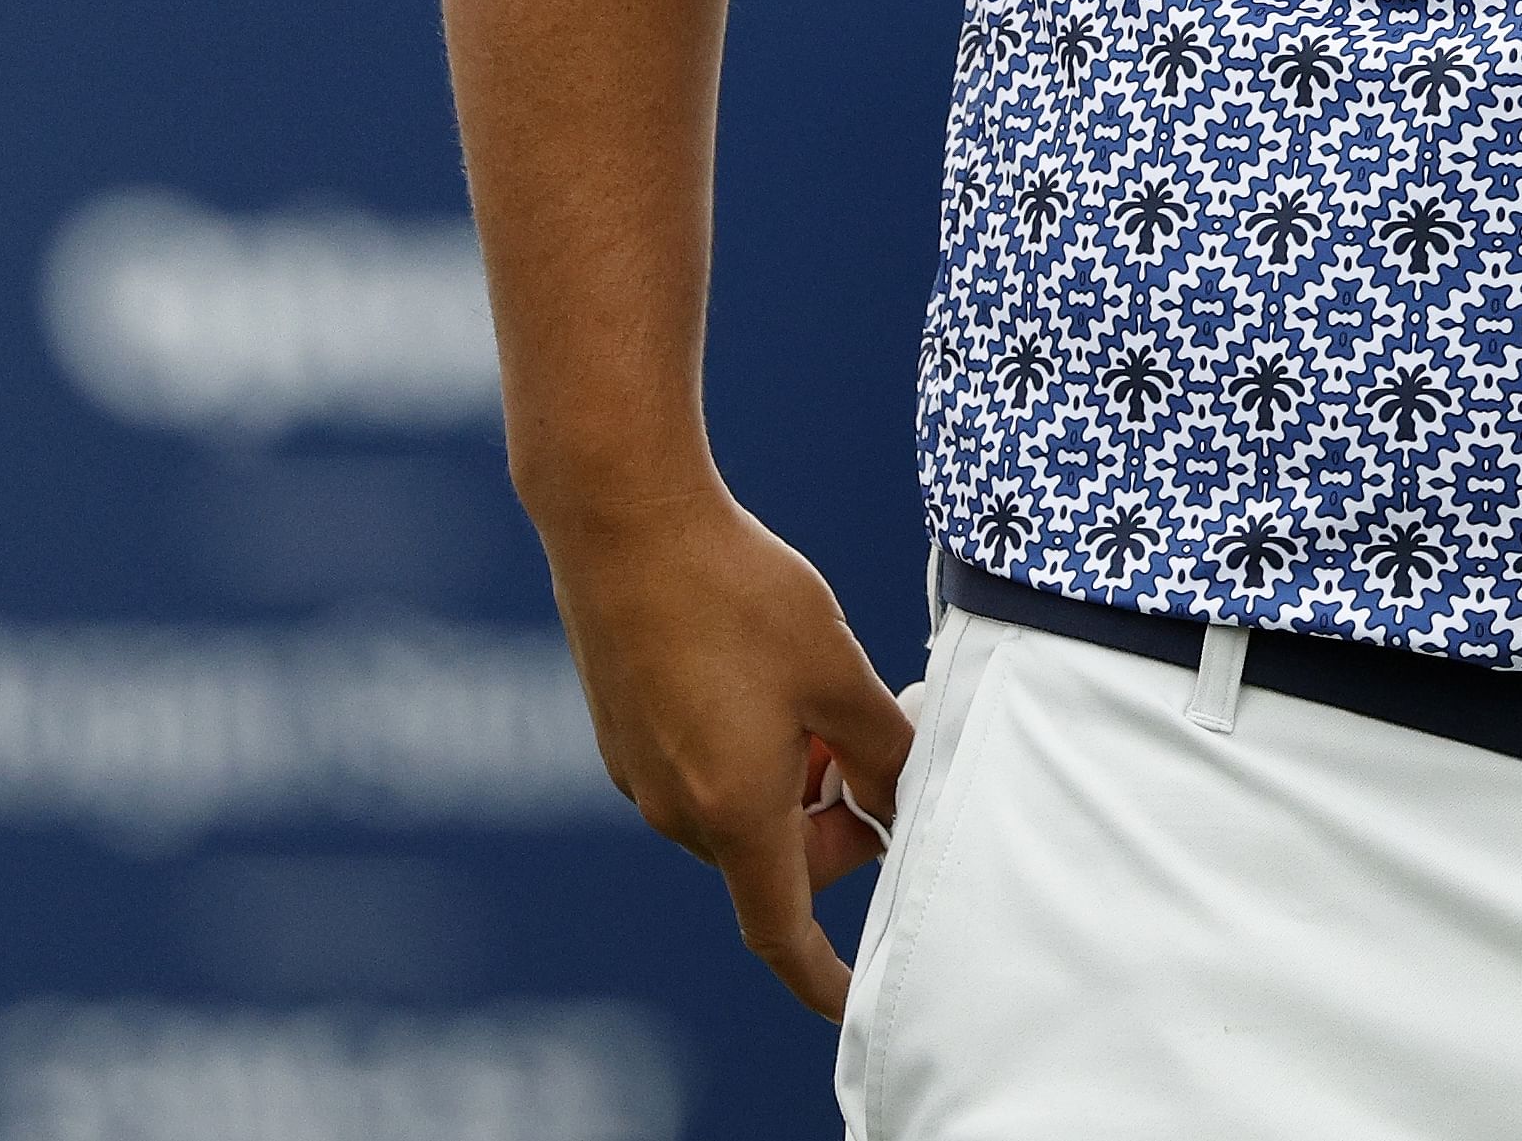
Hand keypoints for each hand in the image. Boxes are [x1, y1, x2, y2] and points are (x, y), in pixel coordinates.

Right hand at [542, 487, 916, 1017]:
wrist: (623, 521)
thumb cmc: (736, 592)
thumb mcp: (838, 669)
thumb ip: (882, 747)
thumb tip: (899, 796)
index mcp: (732, 811)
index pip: (780, 929)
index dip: (821, 976)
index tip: (853, 1000)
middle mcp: (674, 810)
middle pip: (773, 860)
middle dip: (833, 826)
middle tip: (873, 748)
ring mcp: (637, 774)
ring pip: (737, 811)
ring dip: (791, 783)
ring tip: (820, 700)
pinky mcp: (622, 733)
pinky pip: (698, 775)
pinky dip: (748, 755)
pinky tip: (765, 678)